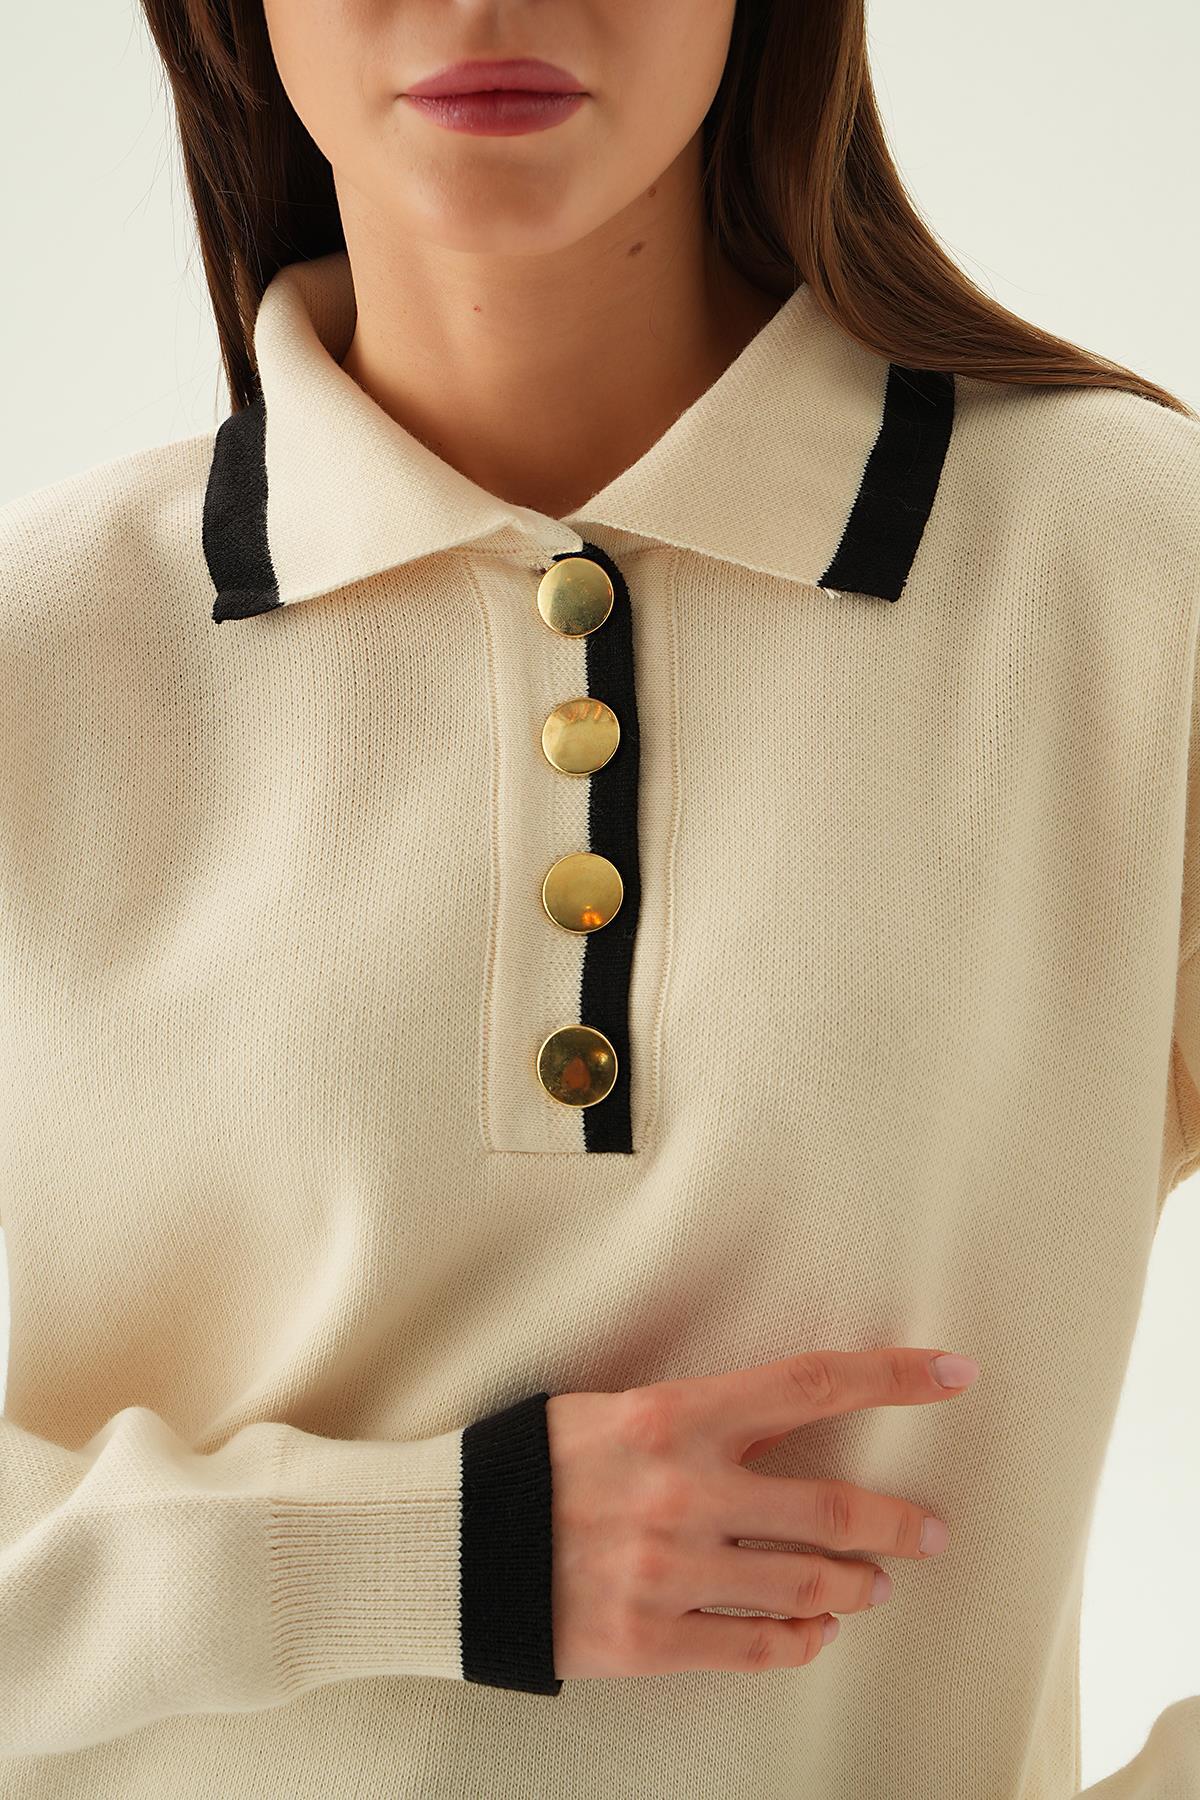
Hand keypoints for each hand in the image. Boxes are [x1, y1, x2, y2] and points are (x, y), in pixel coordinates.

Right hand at [545, 1345, 978, 1677]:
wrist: (449, 1544)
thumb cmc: (533, 1463)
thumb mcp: (615, 1412)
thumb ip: (699, 1419)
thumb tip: (785, 1421)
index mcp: (672, 1415)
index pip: (810, 1383)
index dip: (894, 1377)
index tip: (954, 1373)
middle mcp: (681, 1491)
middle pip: (830, 1507)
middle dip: (897, 1521)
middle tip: (930, 1530)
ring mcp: (668, 1572)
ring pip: (807, 1586)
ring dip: (858, 1587)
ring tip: (874, 1586)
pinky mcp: (648, 1641)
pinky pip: (756, 1649)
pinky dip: (802, 1641)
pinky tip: (818, 1631)